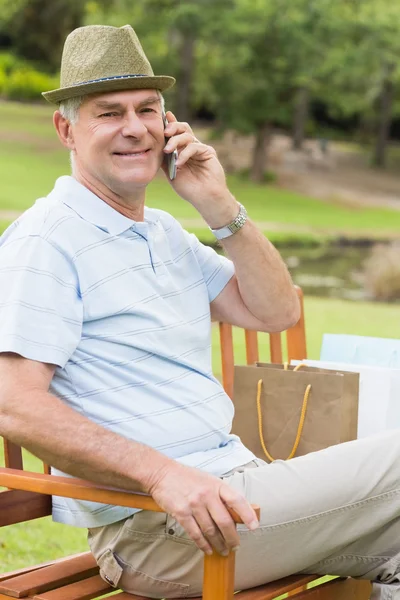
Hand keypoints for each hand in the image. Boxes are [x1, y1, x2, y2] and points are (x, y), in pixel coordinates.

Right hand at [148, 462, 258, 555]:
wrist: (162, 473)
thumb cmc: (187, 477)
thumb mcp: (208, 480)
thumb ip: (220, 494)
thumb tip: (236, 513)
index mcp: (216, 484)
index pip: (236, 499)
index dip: (247, 514)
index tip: (254, 526)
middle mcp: (206, 494)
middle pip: (225, 521)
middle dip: (232, 538)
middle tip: (236, 546)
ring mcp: (194, 504)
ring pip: (211, 530)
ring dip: (219, 544)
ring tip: (223, 550)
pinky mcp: (181, 513)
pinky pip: (195, 533)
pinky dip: (203, 544)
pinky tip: (208, 549)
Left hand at [162, 112, 238, 227]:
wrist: (204, 199)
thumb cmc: (189, 189)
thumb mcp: (172, 173)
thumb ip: (165, 159)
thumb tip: (154, 147)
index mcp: (182, 150)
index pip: (175, 134)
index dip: (169, 124)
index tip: (161, 116)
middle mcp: (191, 147)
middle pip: (183, 128)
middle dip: (172, 127)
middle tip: (164, 132)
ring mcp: (200, 149)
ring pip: (187, 135)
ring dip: (175, 141)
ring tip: (167, 151)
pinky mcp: (208, 152)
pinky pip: (194, 146)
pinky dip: (184, 153)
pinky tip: (179, 163)